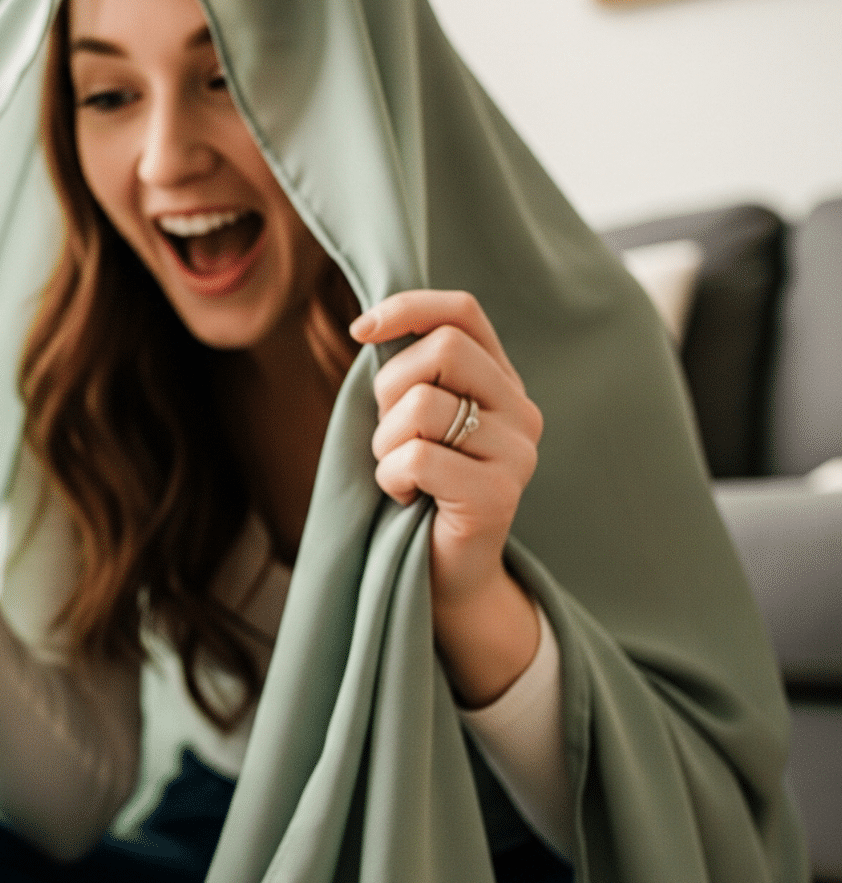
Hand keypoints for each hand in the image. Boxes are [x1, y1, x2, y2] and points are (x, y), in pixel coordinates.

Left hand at [350, 290, 543, 706]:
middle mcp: (521, 411)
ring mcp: (517, 454)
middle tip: (389, 433)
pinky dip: (391, 478)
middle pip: (443, 350)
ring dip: (385, 442)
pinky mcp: (498, 495)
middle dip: (390, 388)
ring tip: (398, 473)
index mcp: (501, 382)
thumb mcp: (411, 420)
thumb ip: (410, 375)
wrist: (445, 575)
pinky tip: (405, 498)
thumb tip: (369, 326)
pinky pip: (417, 458)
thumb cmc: (418, 490)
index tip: (360, 331)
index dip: (408, 308)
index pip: (463, 312)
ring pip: (423, 406)